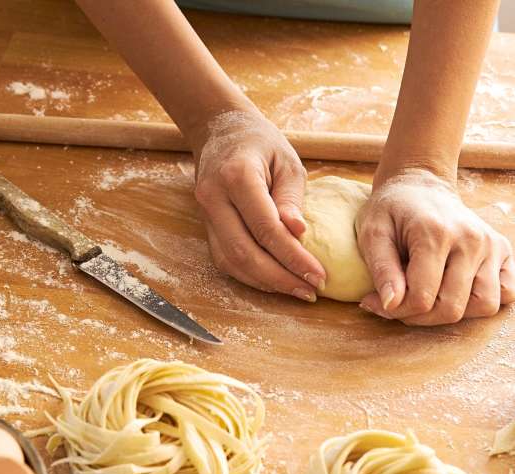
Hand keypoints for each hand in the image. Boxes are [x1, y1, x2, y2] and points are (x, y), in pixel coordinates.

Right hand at [192, 109, 325, 300]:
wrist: (220, 131)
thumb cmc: (260, 143)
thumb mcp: (287, 161)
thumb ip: (291, 198)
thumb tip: (298, 233)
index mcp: (237, 177)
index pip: (266, 228)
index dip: (293, 257)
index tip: (319, 274)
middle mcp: (213, 198)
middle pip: (244, 252)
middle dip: (279, 278)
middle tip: (310, 291)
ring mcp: (204, 214)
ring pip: (230, 261)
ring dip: (264, 282)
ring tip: (296, 289)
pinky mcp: (205, 225)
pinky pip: (224, 259)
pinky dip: (250, 275)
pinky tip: (274, 280)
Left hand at [356, 168, 514, 324]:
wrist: (419, 186)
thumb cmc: (391, 211)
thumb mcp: (372, 233)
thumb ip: (381, 270)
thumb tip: (390, 304)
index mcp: (435, 233)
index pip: (422, 297)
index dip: (395, 310)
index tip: (375, 302)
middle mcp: (471, 239)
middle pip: (452, 307)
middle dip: (419, 317)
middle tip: (397, 305)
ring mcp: (491, 245)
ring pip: (483, 305)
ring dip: (451, 312)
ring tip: (426, 298)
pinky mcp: (503, 250)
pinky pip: (507, 293)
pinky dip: (481, 301)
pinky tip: (453, 291)